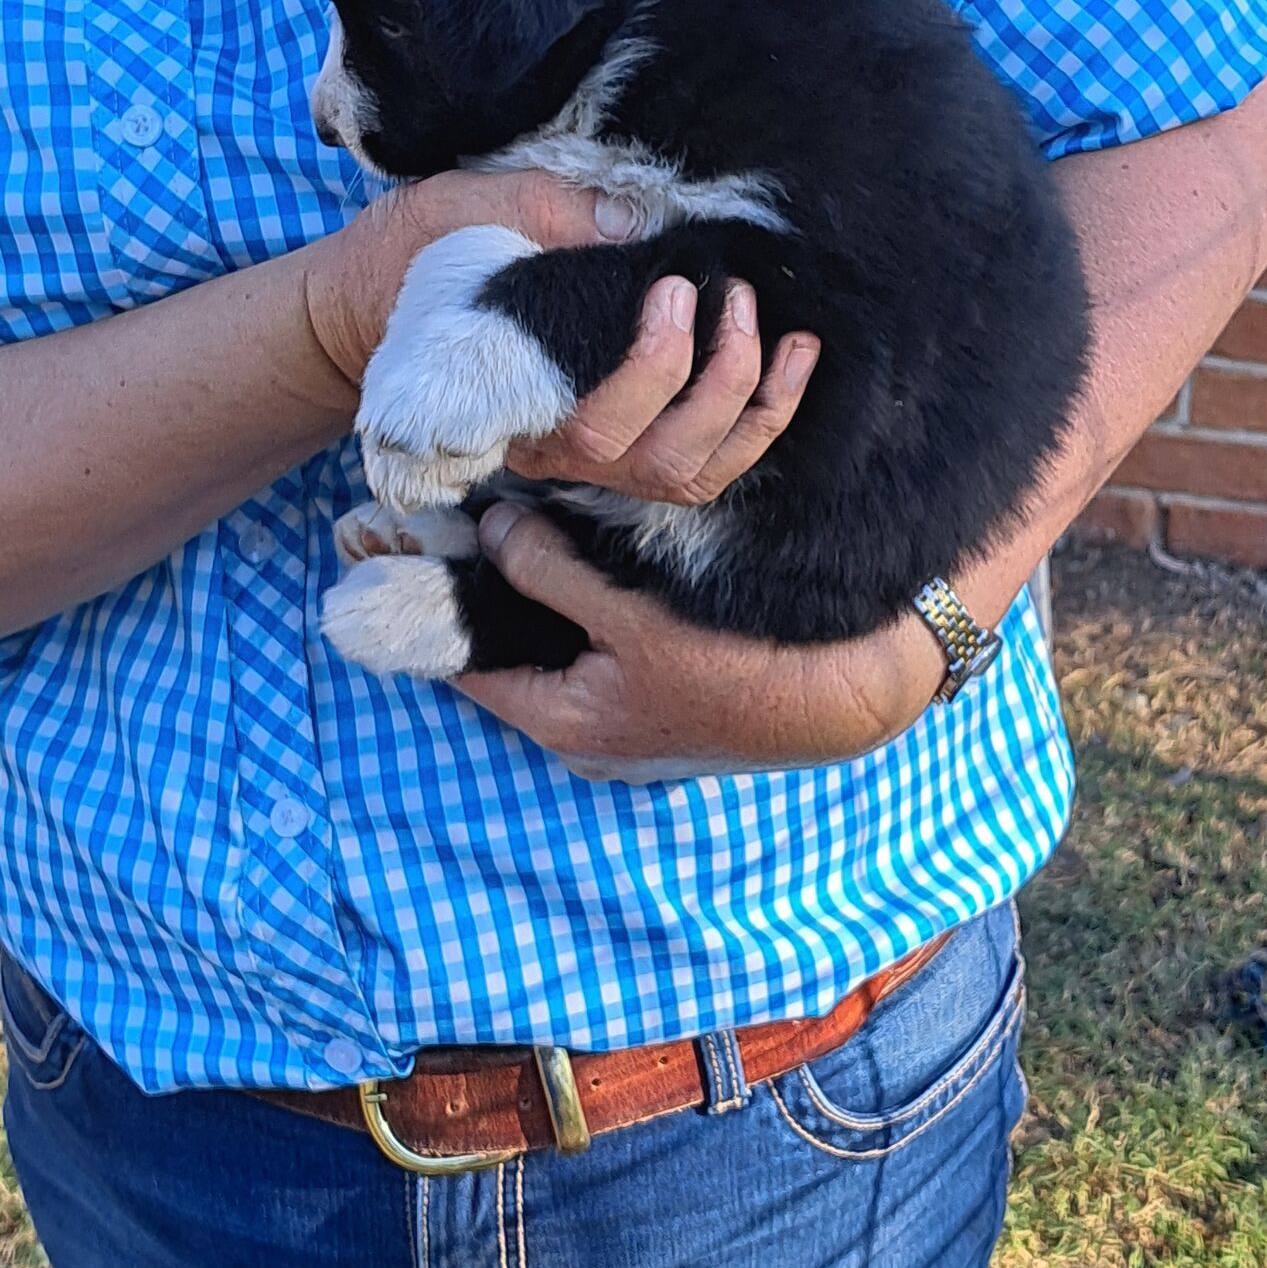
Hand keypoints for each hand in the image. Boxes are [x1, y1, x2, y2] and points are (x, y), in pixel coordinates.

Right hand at [306, 168, 820, 504]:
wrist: (375, 304)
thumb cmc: (420, 255)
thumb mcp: (465, 212)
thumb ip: (545, 216)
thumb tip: (635, 225)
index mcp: (503, 399)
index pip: (586, 420)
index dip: (649, 370)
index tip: (674, 287)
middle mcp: (548, 448)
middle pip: (649, 458)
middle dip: (714, 382)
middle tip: (733, 297)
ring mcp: (587, 459)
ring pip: (686, 477)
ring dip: (752, 411)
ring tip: (786, 336)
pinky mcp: (620, 446)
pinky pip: (702, 468)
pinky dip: (760, 425)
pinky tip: (791, 363)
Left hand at [451, 503, 947, 780]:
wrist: (844, 700)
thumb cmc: (739, 666)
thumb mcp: (633, 613)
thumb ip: (551, 571)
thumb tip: (492, 528)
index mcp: (564, 724)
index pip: (467, 664)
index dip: (443, 603)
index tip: (422, 548)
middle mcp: (585, 740)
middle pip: (513, 659)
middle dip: (497, 598)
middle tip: (481, 527)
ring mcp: (623, 732)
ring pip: (558, 659)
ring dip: (545, 606)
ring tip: (533, 537)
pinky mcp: (659, 712)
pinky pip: (599, 663)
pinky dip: (588, 622)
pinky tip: (597, 571)